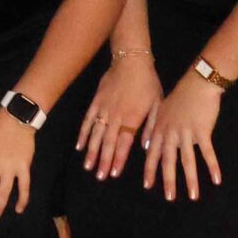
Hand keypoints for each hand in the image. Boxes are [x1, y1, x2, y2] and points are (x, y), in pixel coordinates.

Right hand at [80, 54, 160, 178]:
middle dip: (104, 160)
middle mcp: (116, 116)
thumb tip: (146, 146)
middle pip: (108, 142)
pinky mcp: (96, 102)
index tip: (114, 172)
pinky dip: (83, 134)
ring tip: (88, 166)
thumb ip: (152, 125)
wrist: (131, 61)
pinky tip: (79, 146)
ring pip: (96, 134)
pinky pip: (87, 120)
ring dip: (92, 151)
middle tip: (99, 176)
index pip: (124, 143)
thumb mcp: (158, 103)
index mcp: (132, 118)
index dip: (119, 158)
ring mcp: (103, 109)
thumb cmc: (148, 83)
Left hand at [140, 73, 224, 200]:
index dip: (150, 170)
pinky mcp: (202, 131)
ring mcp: (186, 133)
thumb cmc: (179, 97)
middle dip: (168, 181)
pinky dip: (212, 166)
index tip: (147, 186)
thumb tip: (145, 146)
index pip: (152, 154)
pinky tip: (217, 179)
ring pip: (187, 160)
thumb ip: (151, 129)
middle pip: (168, 161)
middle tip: (169, 198)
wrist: (197, 84)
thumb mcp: (159, 110)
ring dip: (191, 180)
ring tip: (194, 196)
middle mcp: (170, 133)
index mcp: (159, 129)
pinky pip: (207, 152)